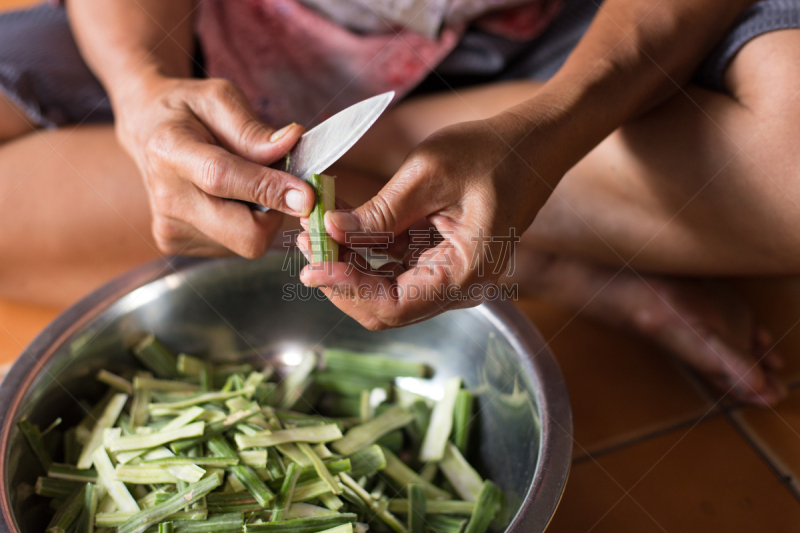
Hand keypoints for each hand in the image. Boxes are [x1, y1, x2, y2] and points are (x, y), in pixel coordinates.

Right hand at [115, 76, 313, 256]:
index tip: (306, 195)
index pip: (224, 178)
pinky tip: (228, 200)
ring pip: (245, 242)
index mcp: (169, 150)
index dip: (270, 189)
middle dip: (276, 213)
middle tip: (282, 185)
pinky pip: (233, 246)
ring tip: (244, 185)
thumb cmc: (187, 110)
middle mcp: (166, 197)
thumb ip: (252, 128)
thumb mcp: (218, 98)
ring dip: (260, 217)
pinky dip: (243, 224)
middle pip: (243, 233)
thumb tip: (291, 143)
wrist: (146, 130)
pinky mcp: (175, 245)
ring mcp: (169, 228)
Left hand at [298, 115, 552, 329]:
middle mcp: (460, 286)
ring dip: (349, 265)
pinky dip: (367, 253)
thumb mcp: (429, 174)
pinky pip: (398, 270)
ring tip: (317, 230)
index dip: (347, 290)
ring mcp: (451, 276)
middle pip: (386, 307)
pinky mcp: (443, 261)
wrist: (533, 145)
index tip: (312, 265)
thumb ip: (380, 211)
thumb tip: (332, 231)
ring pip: (387, 290)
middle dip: (342, 280)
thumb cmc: (492, 152)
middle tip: (307, 244)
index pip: (394, 305)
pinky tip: (343, 225)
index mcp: (465, 272)